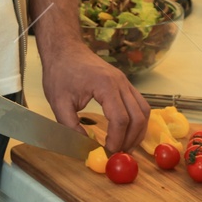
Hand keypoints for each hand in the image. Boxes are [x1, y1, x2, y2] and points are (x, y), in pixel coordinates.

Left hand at [40, 38, 150, 154]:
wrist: (64, 48)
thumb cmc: (60, 71)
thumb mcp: (58, 102)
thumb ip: (70, 126)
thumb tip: (85, 146)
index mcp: (105, 85)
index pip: (120, 119)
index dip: (117, 139)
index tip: (108, 152)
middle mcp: (120, 82)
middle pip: (138, 116)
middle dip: (131, 139)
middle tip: (119, 154)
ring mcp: (124, 81)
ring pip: (144, 110)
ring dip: (138, 131)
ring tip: (125, 146)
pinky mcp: (124, 82)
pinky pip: (139, 103)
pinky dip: (137, 120)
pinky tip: (127, 131)